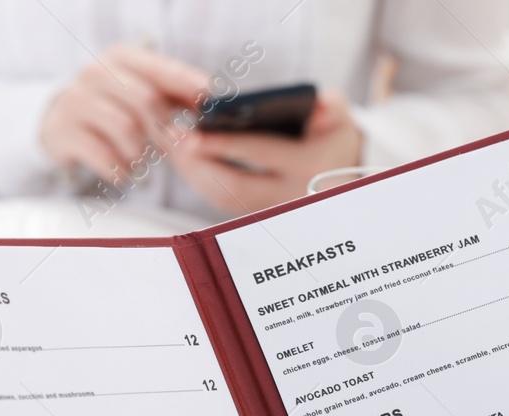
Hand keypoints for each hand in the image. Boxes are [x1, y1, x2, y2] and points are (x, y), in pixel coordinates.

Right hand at [40, 44, 206, 183]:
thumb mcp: (141, 93)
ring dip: (142, 153)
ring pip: (127, 129)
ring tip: (141, 160)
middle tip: (173, 147)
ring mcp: (76, 100)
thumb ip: (176, 96)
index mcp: (122, 57)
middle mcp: (96, 72)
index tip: (210, 102)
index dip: (187, 84)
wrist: (61, 125)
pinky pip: (104, 156)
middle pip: (146, 100)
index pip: (160, 68)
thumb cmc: (114, 109)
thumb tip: (215, 108)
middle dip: (165, 128)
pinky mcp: (63, 131)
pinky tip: (123, 173)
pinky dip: (121, 170)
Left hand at [168, 89, 362, 214]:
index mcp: (311, 165)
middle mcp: (290, 195)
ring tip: (167, 142)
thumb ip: (330, 108)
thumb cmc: (331, 135)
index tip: (193, 133)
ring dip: (192, 172)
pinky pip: (222, 201)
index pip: (263, 154)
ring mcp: (271, 211)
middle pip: (235, 186)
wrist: (341, 174)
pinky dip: (199, 179)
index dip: (226, 144)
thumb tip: (315, 107)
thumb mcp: (337, 116)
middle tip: (169, 137)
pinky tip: (179, 157)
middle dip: (197, 163)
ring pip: (224, 198)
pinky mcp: (256, 216)